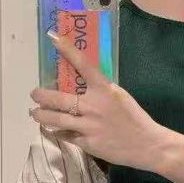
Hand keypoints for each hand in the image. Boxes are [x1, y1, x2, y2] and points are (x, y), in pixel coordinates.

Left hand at [28, 31, 167, 171]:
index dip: (67, 49)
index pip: (83, 64)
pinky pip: (66, 135)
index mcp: (104, 89)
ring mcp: (88, 126)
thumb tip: (80, 86)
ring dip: (41, 115)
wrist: (148, 145)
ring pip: (55, 119)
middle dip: (41, 95)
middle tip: (35, 94)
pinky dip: (58, 132)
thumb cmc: (135, 119)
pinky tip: (54, 130)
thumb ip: (101, 90)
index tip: (53, 37)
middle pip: (57, 98)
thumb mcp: (120, 97)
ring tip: (35, 113)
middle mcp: (93, 106)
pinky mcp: (87, 143)